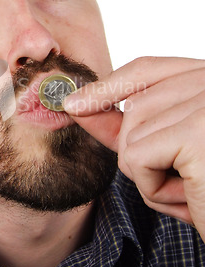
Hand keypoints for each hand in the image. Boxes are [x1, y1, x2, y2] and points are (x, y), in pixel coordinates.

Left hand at [64, 57, 204, 240]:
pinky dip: (155, 190)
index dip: (108, 86)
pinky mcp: (197, 132)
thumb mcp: (167, 153)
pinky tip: (192, 198)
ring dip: (151, 177)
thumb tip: (76, 105)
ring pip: (132, 136)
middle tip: (184, 181)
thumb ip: (128, 127)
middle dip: (141, 153)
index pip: (148, 69)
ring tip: (195, 190)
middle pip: (136, 107)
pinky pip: (137, 160)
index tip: (74, 104)